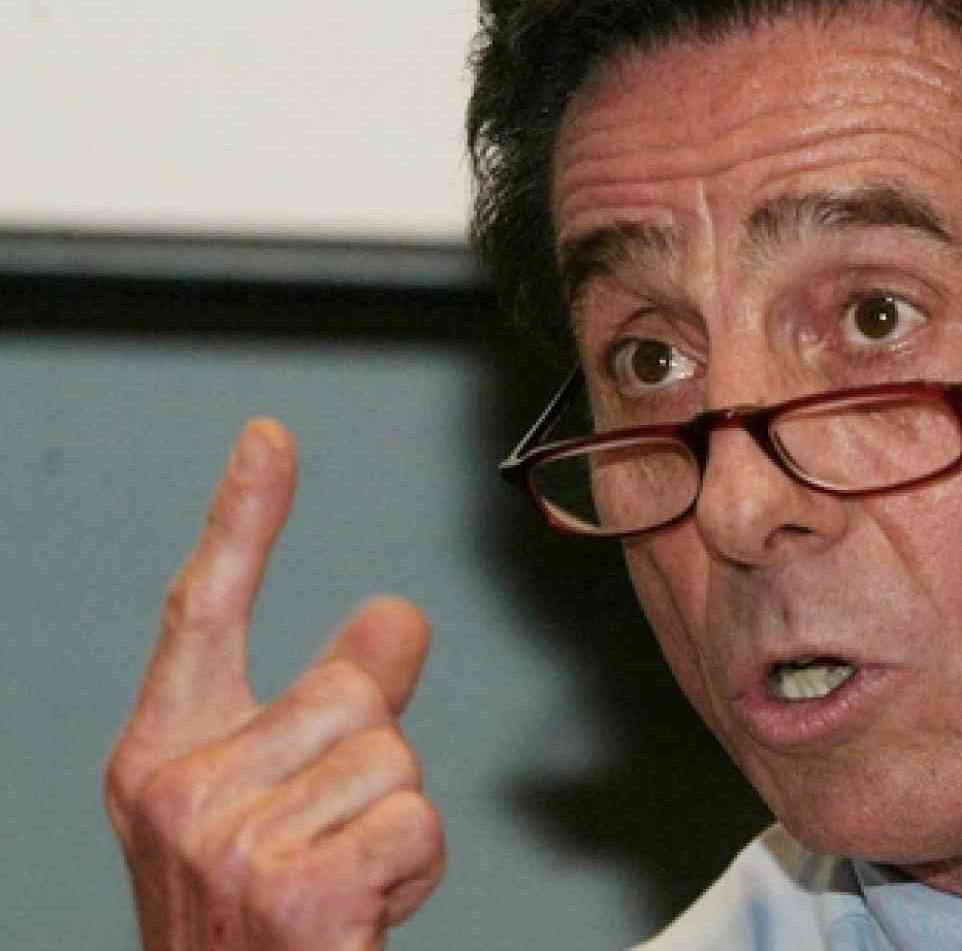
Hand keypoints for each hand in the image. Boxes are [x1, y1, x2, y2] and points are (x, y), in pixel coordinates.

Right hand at [104, 420, 444, 948]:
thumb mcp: (268, 807)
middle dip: (373, 760)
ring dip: (395, 824)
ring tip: (340, 883)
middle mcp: (182, 793)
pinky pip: (419, 823)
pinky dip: (413, 872)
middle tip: (329, 838)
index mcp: (160, 760)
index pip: (201, 614)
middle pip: (352, 693)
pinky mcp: (298, 887)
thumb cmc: (253, 930)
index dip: (241, 521)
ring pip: (395, 758)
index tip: (270, 440)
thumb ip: (323, 708)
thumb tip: (394, 614)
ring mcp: (232, 841)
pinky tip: (360, 915)